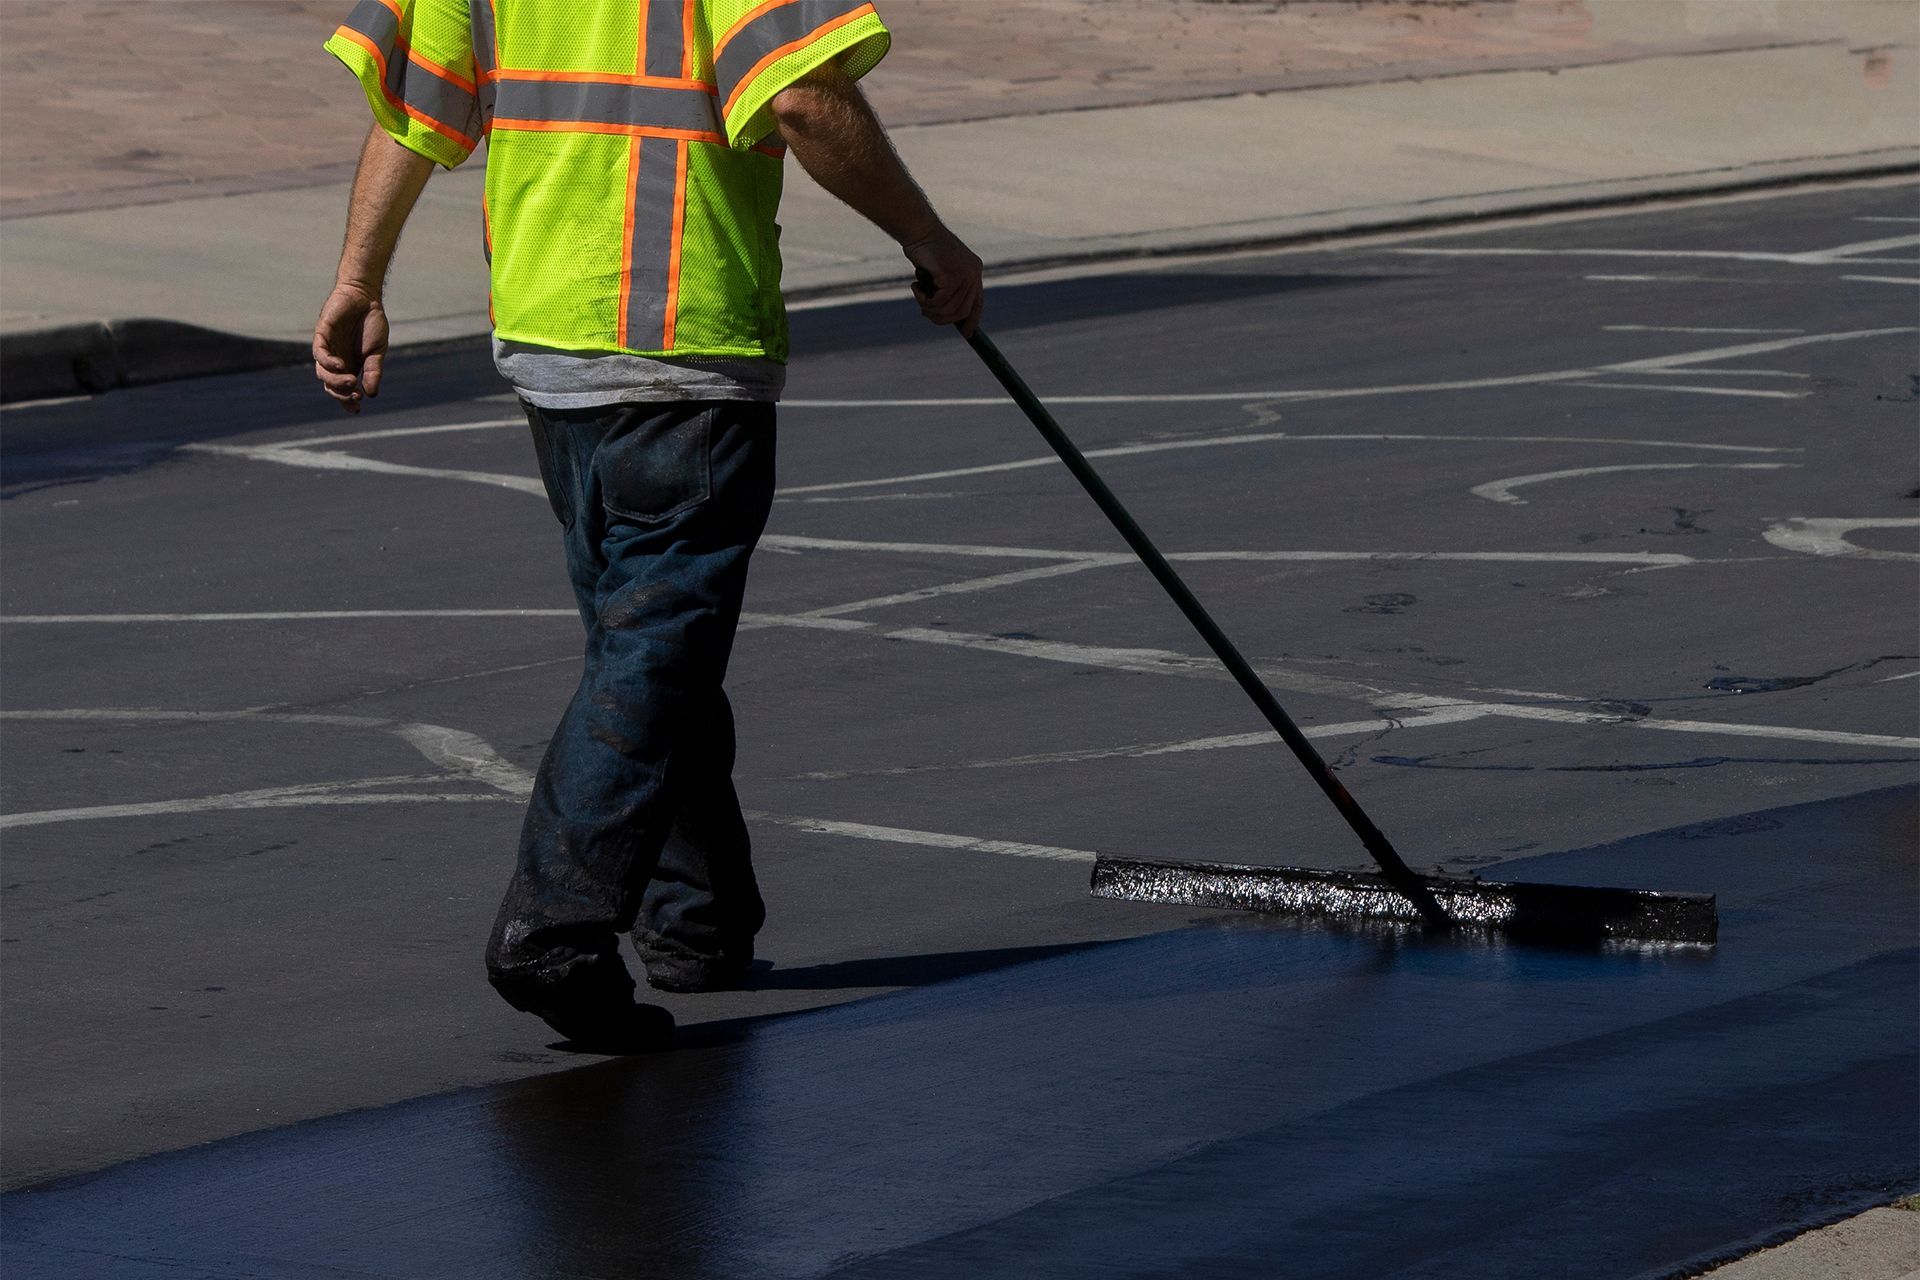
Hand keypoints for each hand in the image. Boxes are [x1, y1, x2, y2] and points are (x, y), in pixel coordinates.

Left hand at [313, 282, 388, 412]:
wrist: (365, 298)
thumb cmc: (371, 323)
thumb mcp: (377, 352)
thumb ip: (374, 371)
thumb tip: (372, 394)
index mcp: (349, 366)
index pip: (343, 389)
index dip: (348, 401)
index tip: (358, 408)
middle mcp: (336, 360)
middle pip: (330, 385)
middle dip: (341, 394)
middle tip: (354, 396)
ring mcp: (327, 348)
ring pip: (323, 372)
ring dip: (335, 380)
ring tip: (351, 381)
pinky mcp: (322, 335)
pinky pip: (319, 353)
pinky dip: (327, 362)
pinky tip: (340, 365)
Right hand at [904, 228, 982, 336]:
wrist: (918, 228)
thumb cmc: (923, 247)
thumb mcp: (941, 269)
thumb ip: (947, 287)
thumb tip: (945, 313)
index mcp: (975, 270)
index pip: (978, 301)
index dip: (972, 320)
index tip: (966, 334)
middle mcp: (974, 272)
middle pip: (963, 310)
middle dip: (943, 318)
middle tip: (926, 313)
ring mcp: (965, 274)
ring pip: (949, 309)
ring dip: (930, 309)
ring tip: (919, 296)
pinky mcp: (952, 276)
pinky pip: (938, 302)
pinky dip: (924, 299)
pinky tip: (916, 287)